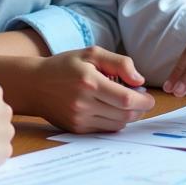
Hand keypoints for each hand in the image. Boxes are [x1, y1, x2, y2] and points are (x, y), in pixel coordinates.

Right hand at [37, 47, 155, 132]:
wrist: (35, 85)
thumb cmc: (66, 66)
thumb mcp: (92, 54)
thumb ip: (119, 63)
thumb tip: (140, 81)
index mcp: (89, 82)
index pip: (126, 99)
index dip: (144, 101)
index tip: (149, 98)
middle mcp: (84, 103)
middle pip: (125, 114)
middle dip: (139, 109)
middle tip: (141, 100)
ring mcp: (79, 119)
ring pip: (117, 125)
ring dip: (128, 116)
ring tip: (124, 102)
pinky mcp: (76, 129)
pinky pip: (105, 130)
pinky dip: (114, 121)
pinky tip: (110, 109)